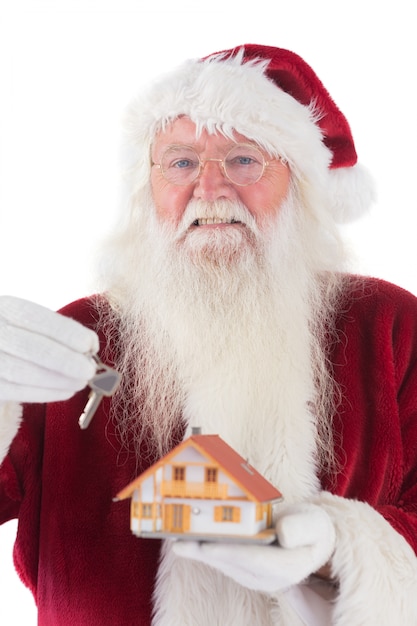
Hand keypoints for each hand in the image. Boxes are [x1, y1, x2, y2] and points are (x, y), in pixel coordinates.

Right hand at [0, 296, 98, 402]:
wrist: (2, 351)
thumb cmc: (23, 336)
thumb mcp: (32, 322)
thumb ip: (57, 331)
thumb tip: (90, 348)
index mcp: (6, 308)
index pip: (34, 318)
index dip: (65, 332)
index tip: (90, 344)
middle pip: (29, 347)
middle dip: (65, 360)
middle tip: (90, 369)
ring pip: (22, 372)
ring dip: (58, 379)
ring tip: (82, 382)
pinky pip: (17, 391)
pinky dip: (46, 393)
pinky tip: (66, 391)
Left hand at [172, 503, 334, 592]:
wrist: (310, 539)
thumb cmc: (312, 527)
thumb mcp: (314, 524)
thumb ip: (301, 528)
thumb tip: (283, 534)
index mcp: (290, 567)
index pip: (258, 560)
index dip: (233, 552)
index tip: (210, 546)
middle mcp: (270, 578)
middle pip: (233, 564)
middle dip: (206, 553)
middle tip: (180, 542)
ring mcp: (256, 577)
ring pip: (223, 564)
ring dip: (198, 552)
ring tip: (175, 540)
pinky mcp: (245, 571)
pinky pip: (222, 561)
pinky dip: (203, 550)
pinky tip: (185, 540)